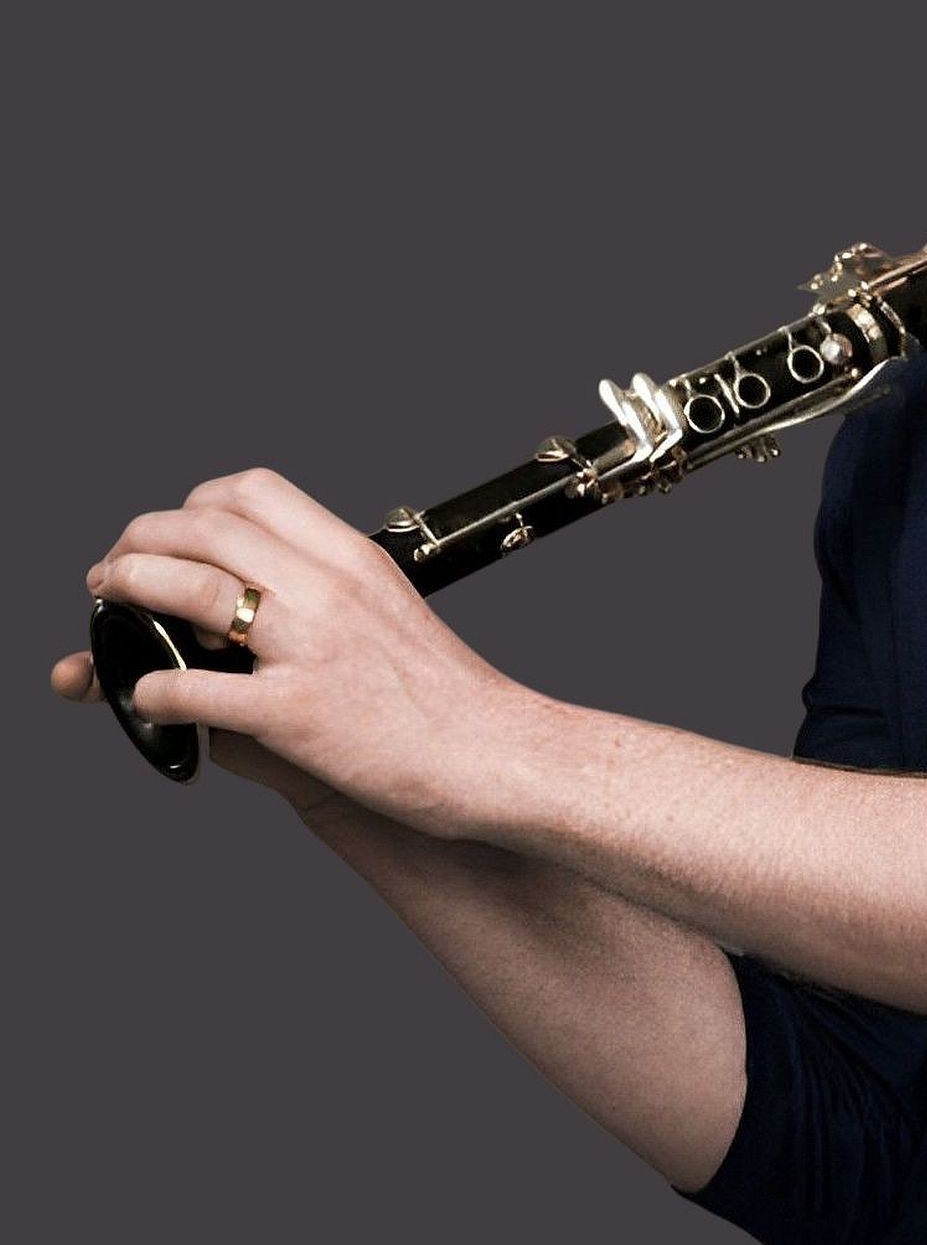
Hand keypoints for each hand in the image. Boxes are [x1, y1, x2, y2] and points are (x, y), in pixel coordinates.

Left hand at [63, 468, 539, 840]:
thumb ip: (330, 594)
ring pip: (191, 588)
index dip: (190, 505)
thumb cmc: (449, 698)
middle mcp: (330, 589)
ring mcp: (312, 648)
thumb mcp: (390, 613)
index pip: (251, 491)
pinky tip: (150, 696)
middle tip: (113, 572)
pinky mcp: (298, 714)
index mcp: (352, 558)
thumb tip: (267, 592)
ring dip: (130, 589)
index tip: (167, 535)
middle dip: (139, 542)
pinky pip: (197, 687)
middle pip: (206, 528)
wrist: (499, 753)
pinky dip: (155, 688)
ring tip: (108, 607)